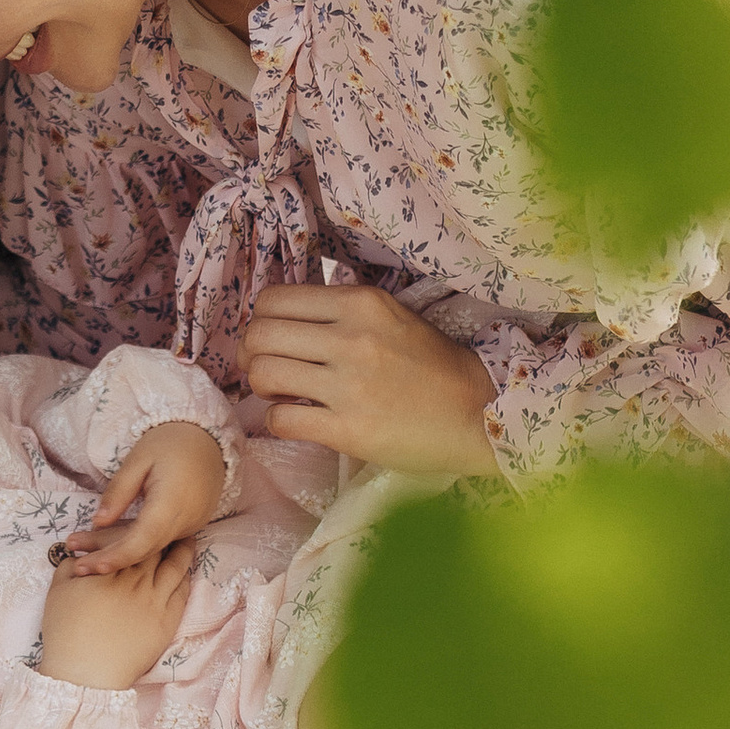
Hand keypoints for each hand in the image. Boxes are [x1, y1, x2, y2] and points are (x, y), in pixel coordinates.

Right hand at [39, 538, 198, 689]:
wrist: (86, 675)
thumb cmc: (66, 634)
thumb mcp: (57, 592)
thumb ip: (69, 565)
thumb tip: (80, 552)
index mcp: (106, 571)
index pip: (122, 539)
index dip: (127, 530)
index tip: (130, 527)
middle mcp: (133, 581)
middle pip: (152, 547)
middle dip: (158, 533)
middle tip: (165, 524)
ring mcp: (154, 601)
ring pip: (174, 565)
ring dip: (181, 548)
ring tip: (185, 539)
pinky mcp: (167, 620)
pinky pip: (182, 589)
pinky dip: (184, 574)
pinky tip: (185, 569)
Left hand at [60, 420, 227, 576]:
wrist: (208, 438)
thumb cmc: (170, 442)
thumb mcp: (138, 459)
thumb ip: (118, 492)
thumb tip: (98, 522)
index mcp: (172, 502)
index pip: (141, 540)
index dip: (116, 556)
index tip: (90, 566)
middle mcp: (186, 520)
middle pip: (146, 550)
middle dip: (113, 561)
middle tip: (79, 567)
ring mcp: (192, 525)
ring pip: (154, 548)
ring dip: (125, 555)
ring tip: (90, 558)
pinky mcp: (193, 525)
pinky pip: (163, 540)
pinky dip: (140, 546)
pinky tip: (116, 547)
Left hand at [241, 285, 498, 475]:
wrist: (477, 413)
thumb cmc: (433, 365)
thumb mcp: (391, 315)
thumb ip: (342, 310)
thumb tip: (282, 318)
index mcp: (360, 303)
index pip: (274, 299)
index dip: (261, 320)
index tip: (271, 339)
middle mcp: (351, 337)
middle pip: (259, 334)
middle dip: (252, 354)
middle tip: (267, 369)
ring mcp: (349, 384)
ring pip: (263, 373)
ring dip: (261, 387)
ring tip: (280, 394)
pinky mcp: (348, 429)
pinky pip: (281, 419)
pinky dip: (278, 420)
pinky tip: (297, 419)